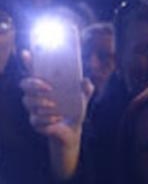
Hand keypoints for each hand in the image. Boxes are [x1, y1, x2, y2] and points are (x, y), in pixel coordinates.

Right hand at [19, 59, 93, 180]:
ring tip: (55, 106)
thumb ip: (86, 88)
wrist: (73, 130)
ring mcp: (33, 109)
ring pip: (28, 102)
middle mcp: (35, 96)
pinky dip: (46, 118)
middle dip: (34, 84)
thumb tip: (85, 81)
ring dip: (41, 103)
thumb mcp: (83, 97)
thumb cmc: (74, 109)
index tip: (28, 53)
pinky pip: (35, 119)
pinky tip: (56, 118)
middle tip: (48, 87)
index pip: (33, 71)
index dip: (28, 62)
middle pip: (24, 85)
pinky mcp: (35, 123)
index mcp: (45, 86)